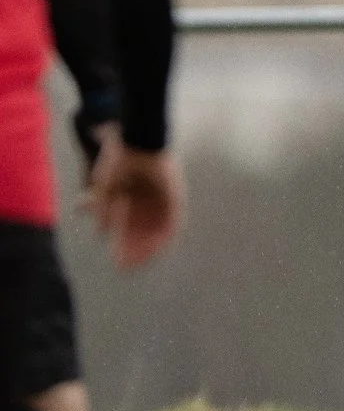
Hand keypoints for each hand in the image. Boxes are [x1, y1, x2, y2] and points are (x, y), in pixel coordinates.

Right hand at [82, 126, 182, 268]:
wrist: (138, 143)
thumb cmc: (119, 161)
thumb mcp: (104, 188)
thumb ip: (102, 210)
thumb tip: (100, 234)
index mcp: (131, 201)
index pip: (128, 230)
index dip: (123, 246)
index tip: (116, 262)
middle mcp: (148, 204)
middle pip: (143, 234)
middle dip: (134, 251)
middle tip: (125, 267)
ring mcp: (163, 201)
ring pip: (158, 232)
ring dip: (149, 248)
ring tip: (139, 262)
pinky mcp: (176, 198)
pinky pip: (174, 222)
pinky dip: (166, 236)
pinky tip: (157, 249)